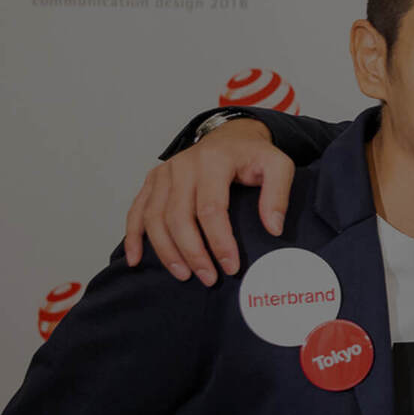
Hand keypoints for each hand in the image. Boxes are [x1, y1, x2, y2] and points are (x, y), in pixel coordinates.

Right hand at [124, 119, 292, 283]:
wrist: (230, 136)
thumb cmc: (253, 155)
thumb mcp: (278, 166)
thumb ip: (278, 195)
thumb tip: (273, 228)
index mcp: (214, 161)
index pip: (211, 209)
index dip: (219, 241)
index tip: (230, 266)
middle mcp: (183, 166)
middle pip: (179, 217)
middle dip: (193, 252)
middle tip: (209, 278)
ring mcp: (164, 173)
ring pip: (155, 218)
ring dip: (167, 251)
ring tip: (184, 275)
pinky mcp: (152, 180)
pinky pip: (137, 210)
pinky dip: (134, 236)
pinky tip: (135, 259)